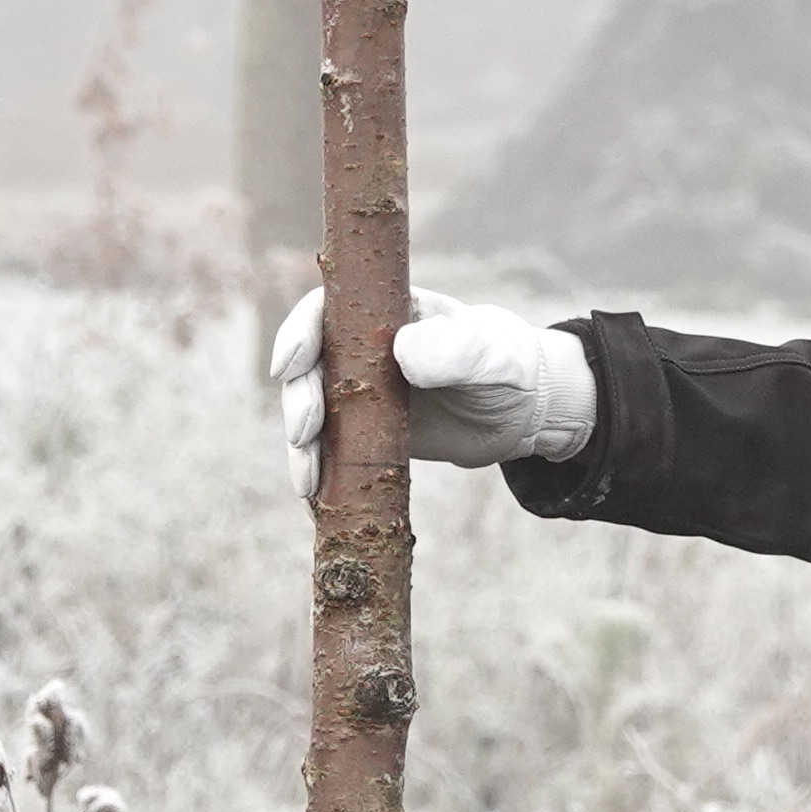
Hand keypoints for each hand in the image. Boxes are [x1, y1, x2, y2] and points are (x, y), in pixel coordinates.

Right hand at [265, 283, 597, 476]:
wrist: (520, 413)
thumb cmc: (506, 366)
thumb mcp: (488, 355)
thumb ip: (453, 350)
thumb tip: (402, 351)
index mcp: (383, 313)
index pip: (325, 312)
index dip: (299, 334)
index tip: (290, 365)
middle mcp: (361, 351)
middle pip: (307, 368)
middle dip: (297, 399)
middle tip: (305, 433)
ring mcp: (359, 395)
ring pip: (311, 414)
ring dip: (301, 446)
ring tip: (307, 481)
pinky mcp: (365, 436)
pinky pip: (329, 451)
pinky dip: (318, 473)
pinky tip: (315, 499)